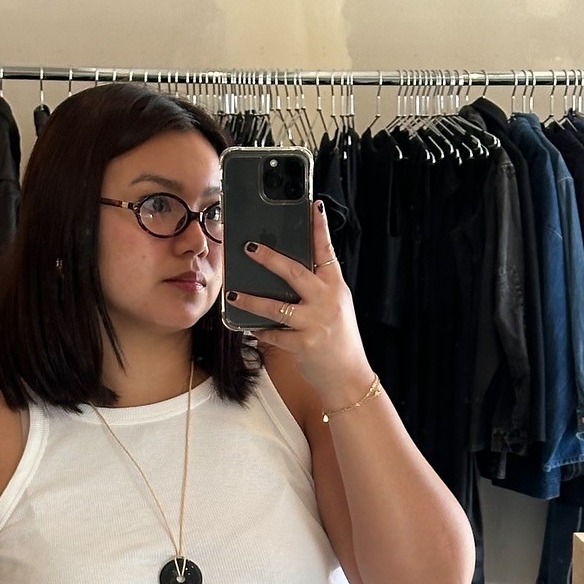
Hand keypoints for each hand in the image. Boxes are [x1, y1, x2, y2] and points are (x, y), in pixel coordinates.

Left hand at [227, 202, 375, 407]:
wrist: (349, 377)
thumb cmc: (339, 341)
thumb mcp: (335, 308)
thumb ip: (317, 289)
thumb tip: (286, 272)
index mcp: (336, 288)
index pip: (327, 252)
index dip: (320, 228)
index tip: (313, 206)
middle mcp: (327, 301)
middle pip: (295, 272)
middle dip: (270, 259)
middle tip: (249, 247)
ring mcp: (316, 323)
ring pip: (277, 306)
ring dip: (252, 300)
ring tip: (234, 294)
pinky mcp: (305, 344)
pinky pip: (275, 335)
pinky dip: (261, 331)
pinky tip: (250, 326)